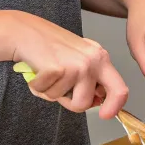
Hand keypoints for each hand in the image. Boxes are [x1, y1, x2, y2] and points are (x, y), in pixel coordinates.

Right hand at [10, 12, 128, 117]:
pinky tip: (37, 70)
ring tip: (46, 72)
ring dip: (49, 91)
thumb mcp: (78, 59)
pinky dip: (37, 87)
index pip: (120, 89)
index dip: (114, 107)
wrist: (24, 30)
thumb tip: (98, 102)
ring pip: (61, 100)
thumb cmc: (49, 46)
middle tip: (59, 88)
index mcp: (101, 58)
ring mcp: (76, 65)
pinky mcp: (57, 69)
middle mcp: (93, 61)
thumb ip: (90, 79)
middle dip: (69, 103)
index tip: (105, 115)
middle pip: (85, 103)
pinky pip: (45, 93)